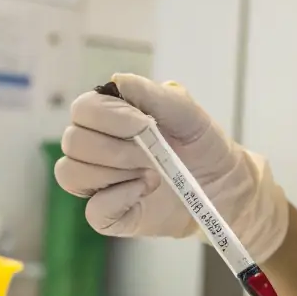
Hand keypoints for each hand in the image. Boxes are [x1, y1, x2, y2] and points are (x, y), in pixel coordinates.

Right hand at [55, 74, 288, 258]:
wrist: (223, 183)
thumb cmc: (200, 142)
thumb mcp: (186, 111)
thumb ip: (152, 93)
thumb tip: (117, 81)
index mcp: (109, 117)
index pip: (82, 110)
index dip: (107, 117)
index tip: (143, 123)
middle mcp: (96, 148)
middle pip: (73, 143)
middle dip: (116, 149)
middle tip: (151, 154)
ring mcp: (100, 182)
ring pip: (73, 174)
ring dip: (116, 172)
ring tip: (152, 173)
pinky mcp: (109, 214)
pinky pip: (92, 211)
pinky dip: (118, 199)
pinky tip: (144, 191)